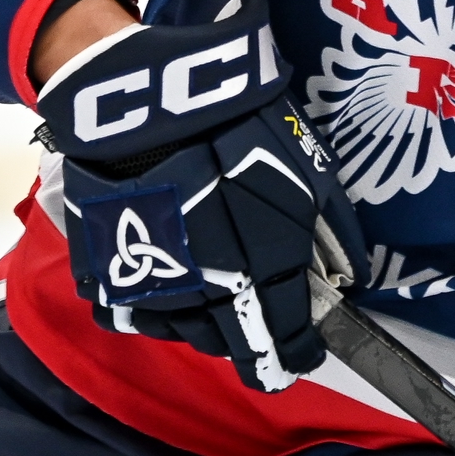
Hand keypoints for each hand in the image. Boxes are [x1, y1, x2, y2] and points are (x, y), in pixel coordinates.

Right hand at [37, 0, 367, 392]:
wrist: (149, 101)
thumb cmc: (242, 129)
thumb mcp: (309, 173)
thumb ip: (334, 234)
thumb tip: (351, 277)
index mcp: (260, 277)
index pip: (284, 343)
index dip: (297, 354)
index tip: (303, 354)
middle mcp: (206, 298)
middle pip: (232, 346)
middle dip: (252, 341)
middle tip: (261, 323)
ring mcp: (150, 289)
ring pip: (183, 335)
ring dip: (204, 326)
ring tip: (216, 299)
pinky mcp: (103, 272)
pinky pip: (130, 314)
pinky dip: (152, 308)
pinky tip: (165, 283)